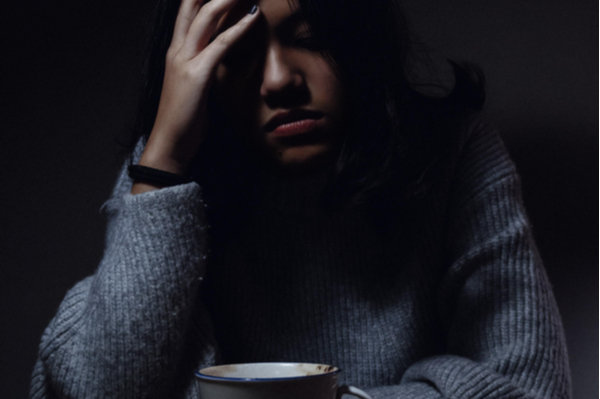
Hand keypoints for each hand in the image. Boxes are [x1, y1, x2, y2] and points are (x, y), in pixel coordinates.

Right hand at [133, 0, 258, 192]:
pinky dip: (238, 28)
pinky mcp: (197, 76)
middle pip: (193, 4)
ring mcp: (185, 61)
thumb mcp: (194, 85)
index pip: (188, 10)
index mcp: (176, 51)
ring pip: (206, 17)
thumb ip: (204, 65)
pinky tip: (253, 17)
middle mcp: (177, 50)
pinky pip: (220, 45)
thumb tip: (221, 55)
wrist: (170, 144)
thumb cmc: (184, 118)